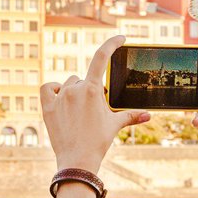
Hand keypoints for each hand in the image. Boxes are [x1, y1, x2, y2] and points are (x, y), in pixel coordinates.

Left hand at [41, 35, 149, 171]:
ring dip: (74, 92)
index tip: (120, 38)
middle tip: (93, 110)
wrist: (77, 160)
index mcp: (92, 90)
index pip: (102, 57)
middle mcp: (74, 89)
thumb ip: (131, 115)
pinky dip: (54, 90)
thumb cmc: (98, 142)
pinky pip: (48, 88)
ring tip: (78, 112)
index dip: (111, 43)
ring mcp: (59, 97)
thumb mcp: (115, 125)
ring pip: (68, 84)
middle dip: (90, 90)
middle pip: (84, 79)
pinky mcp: (47, 107)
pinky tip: (60, 98)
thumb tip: (149, 115)